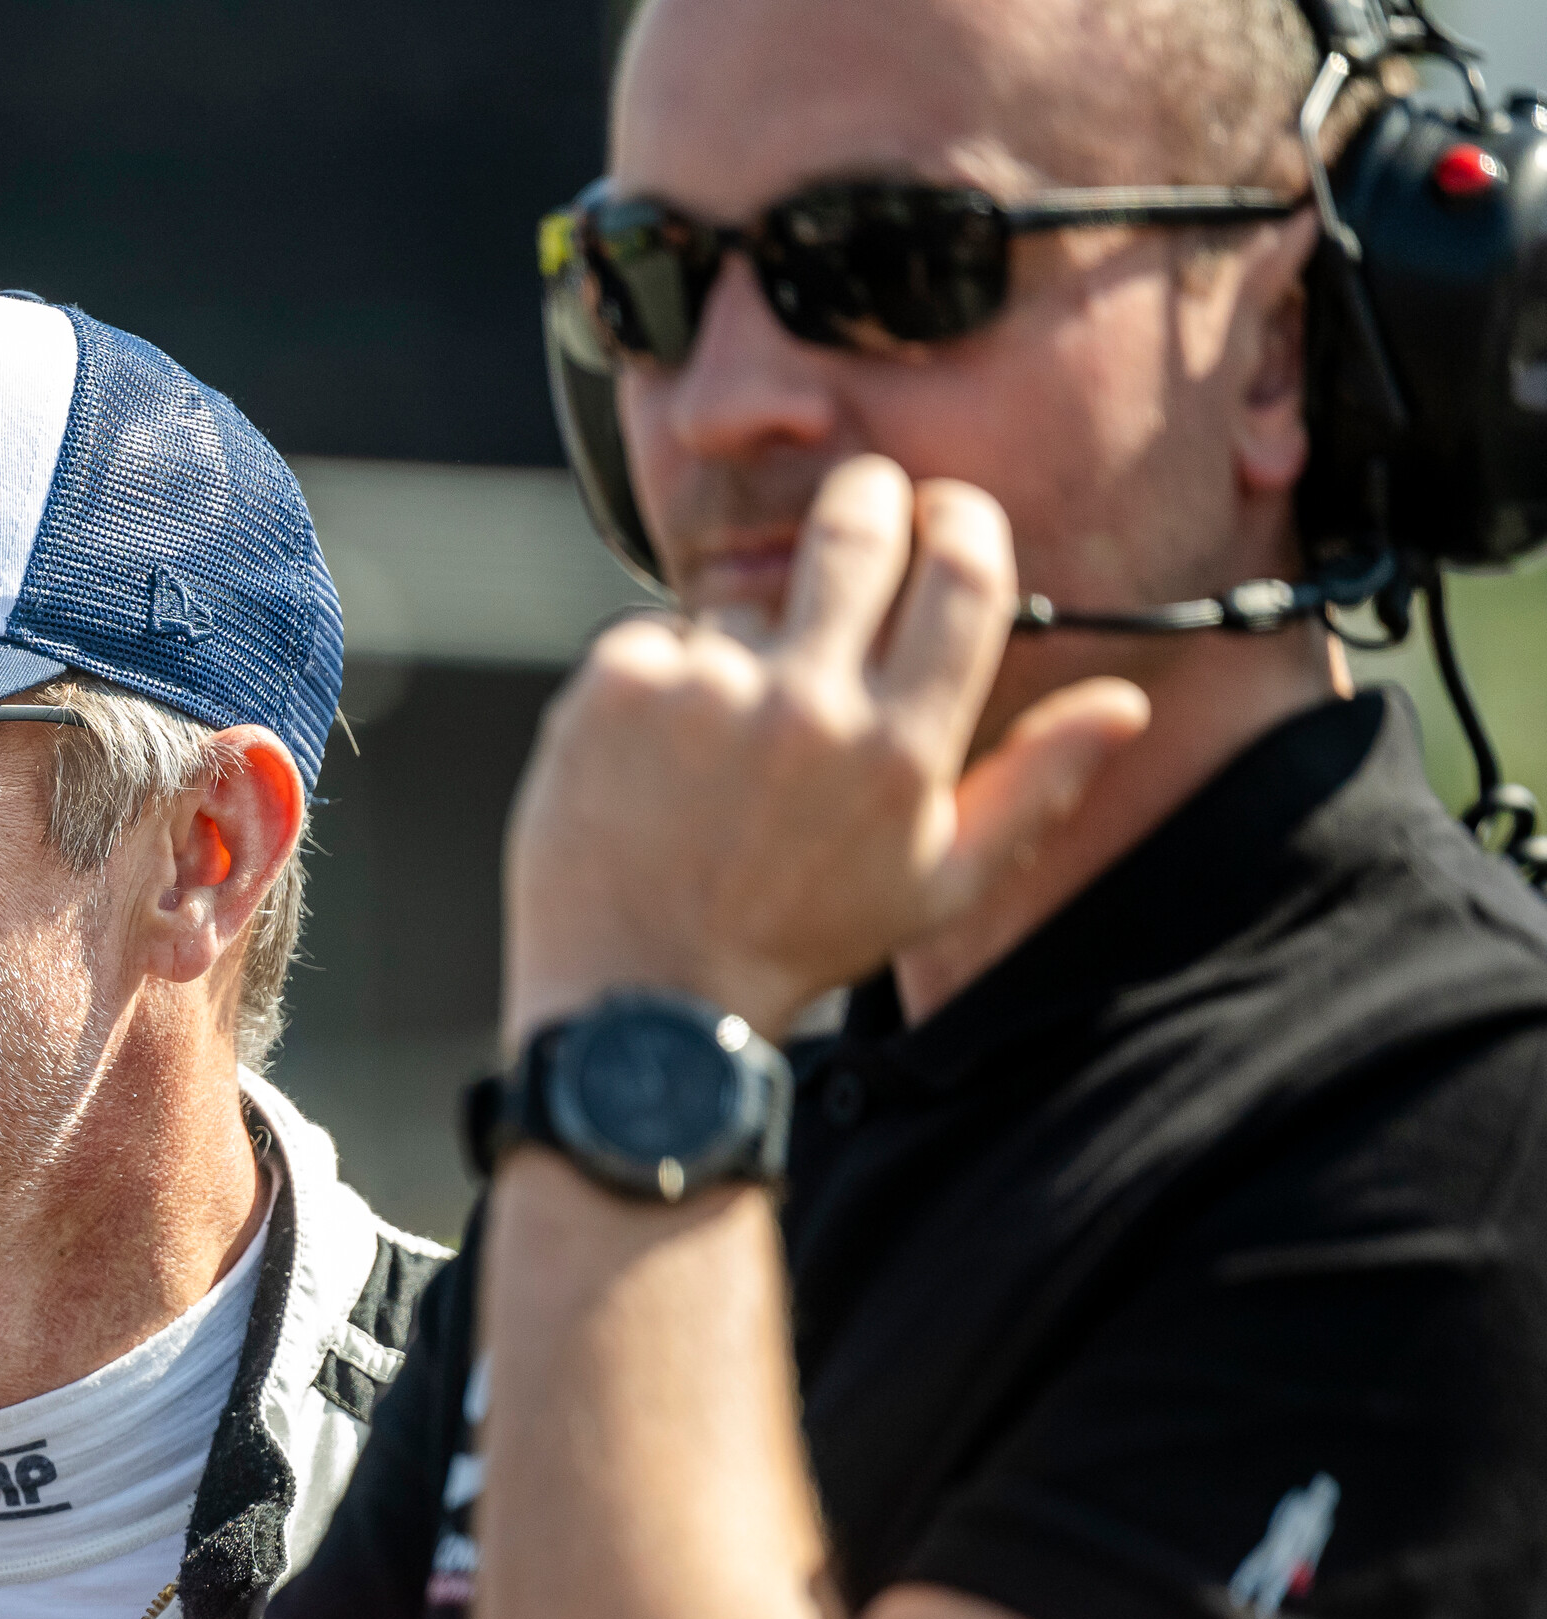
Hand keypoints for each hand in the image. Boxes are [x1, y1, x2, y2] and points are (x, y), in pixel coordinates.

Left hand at [501, 455, 1151, 1043]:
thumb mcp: (940, 884)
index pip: (962, 574)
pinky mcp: (617, 686)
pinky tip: (656, 759)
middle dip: (867, 500)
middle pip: (856, 531)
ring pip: (742, 604)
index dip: (960, 520)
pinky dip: (658, 680)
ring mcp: (706, 691)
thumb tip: (1122, 704)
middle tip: (860, 509)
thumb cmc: (798, 941)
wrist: (644, 998)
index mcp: (901, 747)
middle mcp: (808, 707)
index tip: (943, 512)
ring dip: (742, 646)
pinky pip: (656, 637)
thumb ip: (1037, 782)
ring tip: (723, 746)